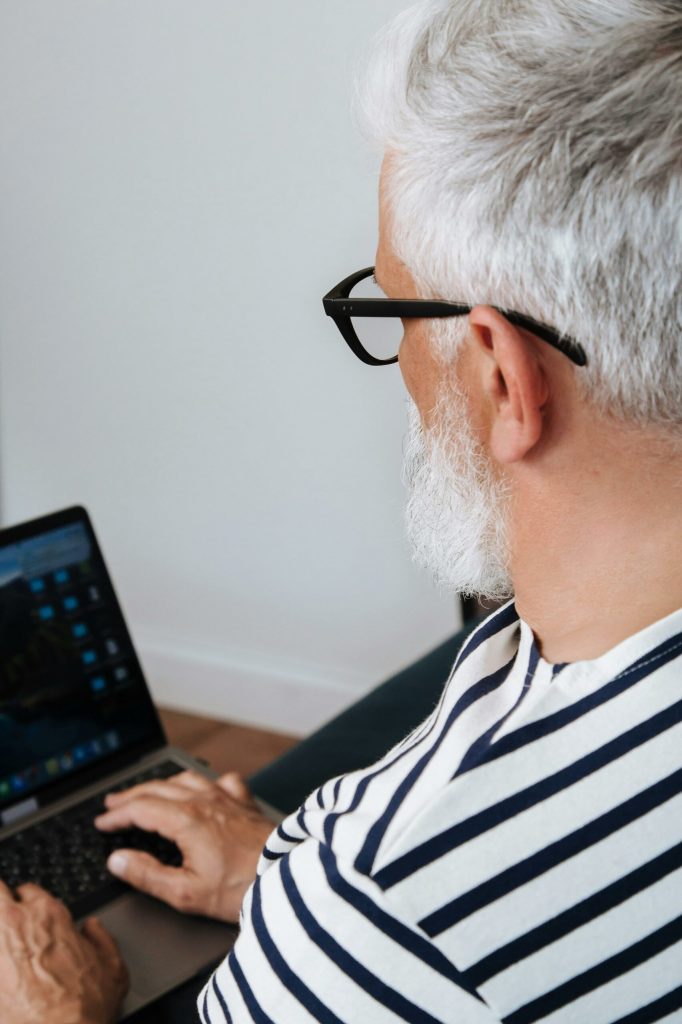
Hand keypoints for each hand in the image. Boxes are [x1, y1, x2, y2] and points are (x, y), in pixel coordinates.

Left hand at [0, 881, 127, 1023]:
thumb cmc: (82, 1008)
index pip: (28, 891)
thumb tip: (93, 929)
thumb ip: (102, 940)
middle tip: (4, 927)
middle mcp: (17, 923)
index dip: (27, 904)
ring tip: (3, 953)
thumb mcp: (112, 970)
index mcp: (49, 916)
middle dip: (0, 903)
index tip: (28, 919)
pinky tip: (0, 981)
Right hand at [95, 771, 273, 922]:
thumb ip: (148, 875)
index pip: (142, 809)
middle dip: (132, 795)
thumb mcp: (186, 894)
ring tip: (148, 792)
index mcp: (187, 820)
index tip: (103, 822)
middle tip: (113, 803)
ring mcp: (228, 799)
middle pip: (159, 788)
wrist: (288, 878)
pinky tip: (204, 788)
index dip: (118, 815)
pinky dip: (203, 782)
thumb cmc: (242, 889)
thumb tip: (118, 861)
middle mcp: (206, 802)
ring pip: (187, 780)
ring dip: (162, 784)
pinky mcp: (246, 804)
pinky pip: (220, 781)